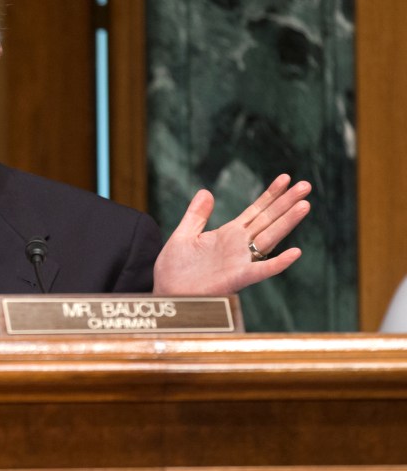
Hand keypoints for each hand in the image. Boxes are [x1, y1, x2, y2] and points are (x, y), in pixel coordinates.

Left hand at [153, 174, 311, 294]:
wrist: (165, 292)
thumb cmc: (174, 269)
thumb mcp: (184, 235)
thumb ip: (196, 215)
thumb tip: (206, 191)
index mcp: (228, 234)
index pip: (255, 211)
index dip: (271, 195)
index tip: (286, 178)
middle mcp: (239, 246)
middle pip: (268, 220)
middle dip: (286, 203)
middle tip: (306, 185)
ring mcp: (240, 262)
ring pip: (269, 239)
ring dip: (287, 223)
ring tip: (304, 205)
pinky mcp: (236, 279)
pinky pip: (261, 271)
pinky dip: (277, 263)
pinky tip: (295, 252)